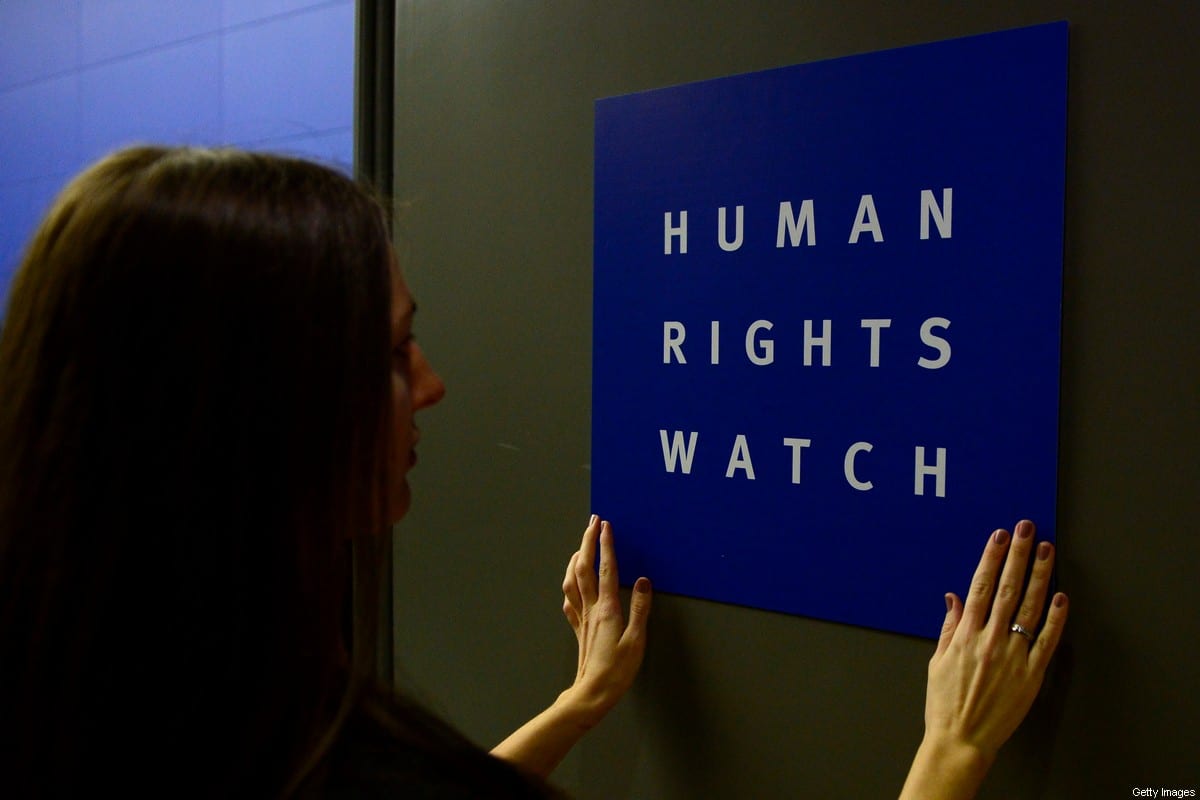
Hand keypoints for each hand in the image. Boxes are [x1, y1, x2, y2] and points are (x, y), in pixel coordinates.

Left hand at [560, 515, 652, 727]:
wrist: (592, 693)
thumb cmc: (617, 671)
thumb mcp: (637, 641)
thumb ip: (641, 609)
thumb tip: (644, 581)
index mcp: (607, 609)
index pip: (605, 569)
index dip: (605, 545)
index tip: (606, 525)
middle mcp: (591, 609)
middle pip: (583, 567)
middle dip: (587, 541)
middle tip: (593, 522)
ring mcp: (581, 618)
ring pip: (572, 580)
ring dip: (575, 558)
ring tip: (580, 545)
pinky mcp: (578, 628)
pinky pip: (569, 599)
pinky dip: (570, 583)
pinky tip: (572, 582)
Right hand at [900, 519, 1068, 799]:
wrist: (961, 739)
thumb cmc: (945, 703)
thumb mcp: (937, 661)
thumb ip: (949, 627)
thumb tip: (954, 598)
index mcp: (965, 636)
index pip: (981, 586)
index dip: (991, 558)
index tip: (999, 537)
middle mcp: (990, 641)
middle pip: (1008, 589)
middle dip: (1019, 555)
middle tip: (1027, 530)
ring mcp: (1013, 657)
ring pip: (1030, 608)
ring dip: (1040, 576)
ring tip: (1048, 551)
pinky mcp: (1031, 676)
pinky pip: (1047, 642)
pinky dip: (1056, 619)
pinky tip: (1062, 597)